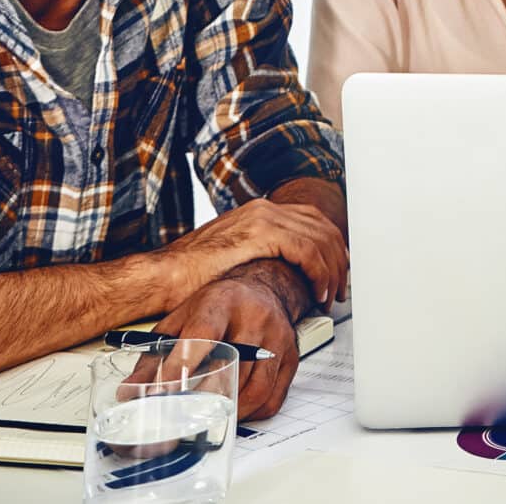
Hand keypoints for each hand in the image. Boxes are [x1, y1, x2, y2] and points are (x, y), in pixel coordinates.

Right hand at [151, 199, 348, 306]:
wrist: (165, 276)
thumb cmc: (193, 275)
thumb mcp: (235, 256)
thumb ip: (262, 256)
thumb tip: (284, 272)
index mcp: (261, 211)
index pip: (313, 222)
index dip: (332, 248)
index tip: (337, 272)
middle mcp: (266, 208)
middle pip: (323, 228)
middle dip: (338, 260)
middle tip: (340, 288)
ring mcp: (264, 218)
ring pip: (321, 239)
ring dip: (332, 270)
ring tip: (331, 295)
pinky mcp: (261, 234)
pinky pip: (308, 250)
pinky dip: (319, 272)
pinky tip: (318, 291)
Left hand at [153, 273, 300, 420]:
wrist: (262, 290)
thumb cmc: (217, 307)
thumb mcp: (180, 319)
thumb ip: (154, 357)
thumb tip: (129, 393)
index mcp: (221, 302)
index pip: (200, 337)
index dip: (179, 369)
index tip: (160, 394)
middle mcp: (255, 316)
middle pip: (230, 368)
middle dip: (202, 398)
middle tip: (181, 415)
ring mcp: (278, 336)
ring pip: (254, 388)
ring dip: (228, 410)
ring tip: (207, 415)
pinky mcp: (292, 356)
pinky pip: (272, 397)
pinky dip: (251, 412)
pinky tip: (234, 409)